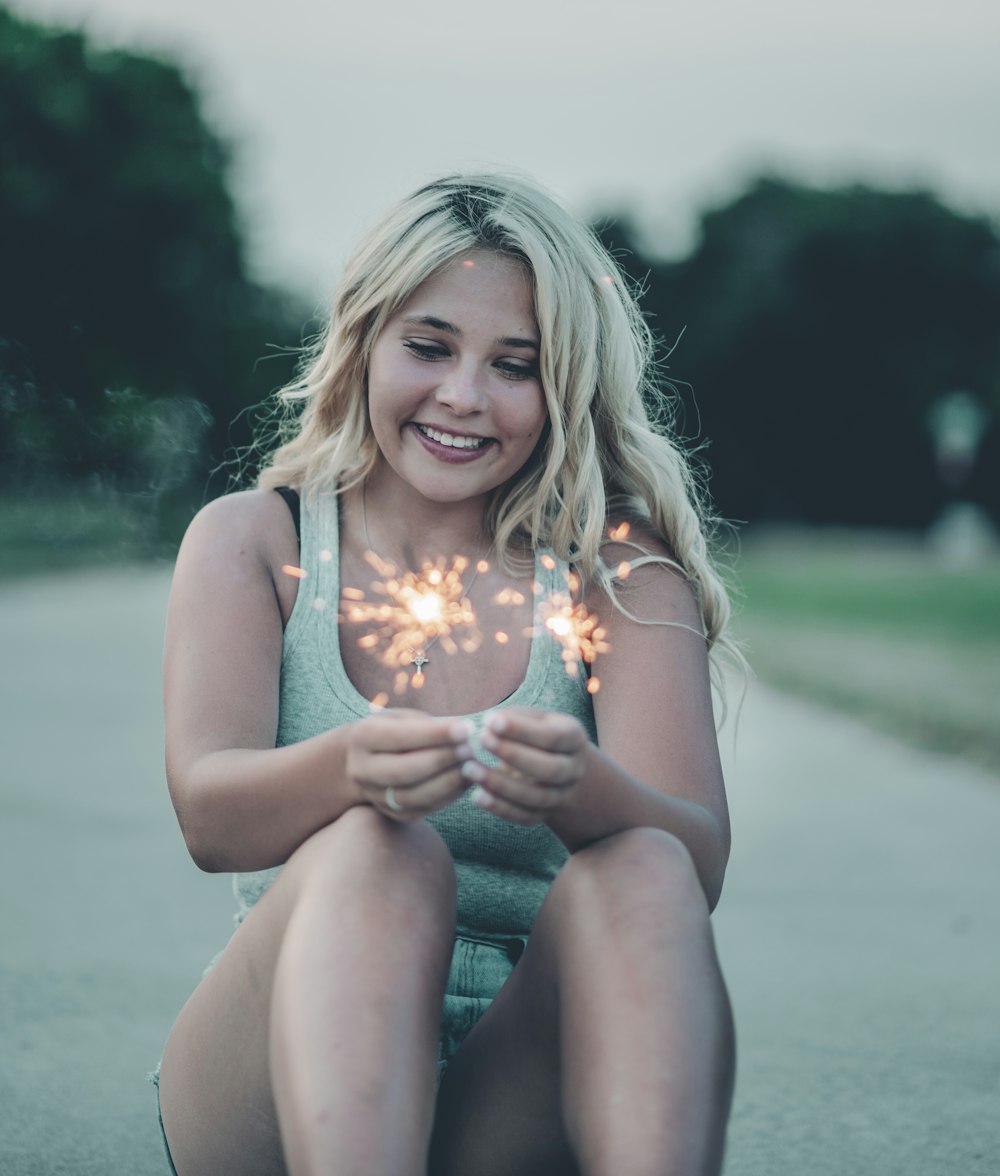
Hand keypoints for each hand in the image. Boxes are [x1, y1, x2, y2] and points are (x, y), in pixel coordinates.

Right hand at [346, 709, 474, 821]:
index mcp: (363, 738)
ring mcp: (375, 796)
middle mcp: (362, 770)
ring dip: (448, 782)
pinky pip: (423, 808)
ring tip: (473, 766)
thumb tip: (463, 733)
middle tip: (470, 749)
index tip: (465, 728)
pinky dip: (448, 796)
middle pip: (404, 770)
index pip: (399, 737)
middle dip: (442, 760)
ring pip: (414, 796)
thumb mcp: (402, 719)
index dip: (434, 735)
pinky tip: (466, 780)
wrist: (364, 761)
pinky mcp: (393, 813)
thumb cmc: (393, 731)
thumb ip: (426, 726)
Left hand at [462, 708, 587, 825]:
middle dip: (513, 755)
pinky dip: (501, 808)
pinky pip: (525, 816)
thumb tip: (490, 723)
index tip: (490, 721)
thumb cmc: (538, 734)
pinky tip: (478, 796)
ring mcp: (562, 795)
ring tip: (470, 769)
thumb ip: (516, 720)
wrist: (560, 767)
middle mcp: (574, 770)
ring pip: (536, 797)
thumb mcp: (535, 719)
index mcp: (574, 739)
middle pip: (549, 769)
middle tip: (482, 741)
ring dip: (501, 785)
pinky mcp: (546, 814)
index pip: (552, 737)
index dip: (522, 730)